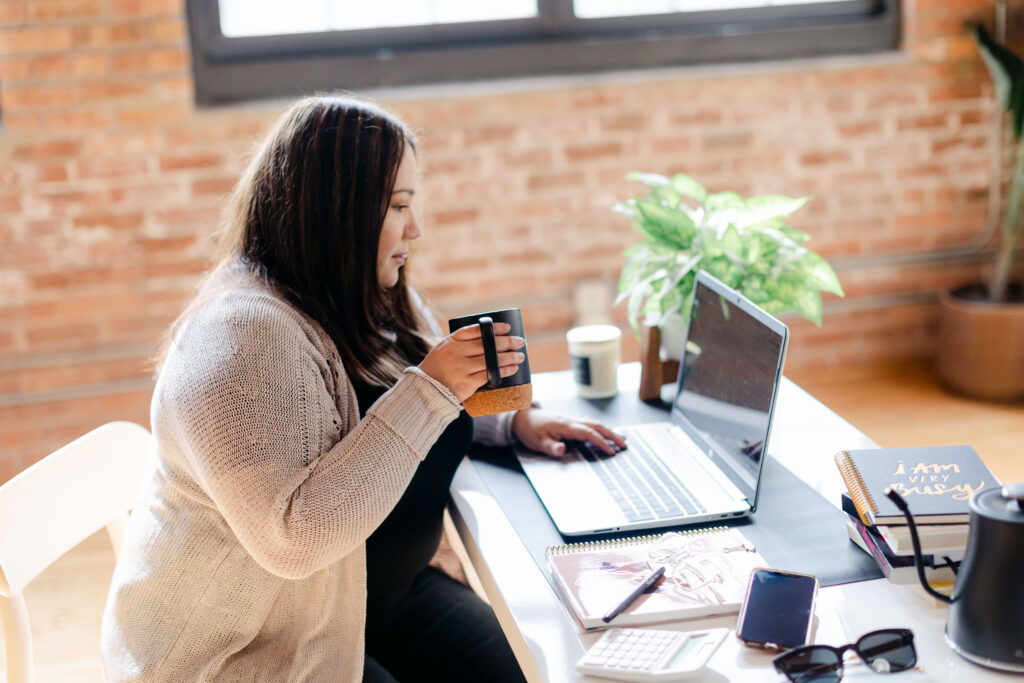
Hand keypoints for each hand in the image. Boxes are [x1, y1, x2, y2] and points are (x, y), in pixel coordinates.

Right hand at [418, 322, 525, 401]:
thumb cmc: (439, 368)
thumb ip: (463, 343)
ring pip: (490, 360)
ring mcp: (461, 368)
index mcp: (451, 341)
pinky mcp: (465, 383)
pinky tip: (512, 368)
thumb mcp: (444, 349)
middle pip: (486, 344)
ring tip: (520, 356)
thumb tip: (492, 339)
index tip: (507, 328)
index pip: (475, 330)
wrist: (426, 390)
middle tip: (520, 342)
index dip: (493, 328)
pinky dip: (503, 371)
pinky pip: (489, 375)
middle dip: (507, 342)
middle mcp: (455, 352)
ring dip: (509, 357)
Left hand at [511, 408, 626, 457]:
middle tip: (625, 444)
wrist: (522, 417)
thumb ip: (551, 447)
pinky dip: (600, 429)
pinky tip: (605, 432)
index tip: (611, 451)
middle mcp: (571, 421)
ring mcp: (572, 420)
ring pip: (594, 424)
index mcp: (566, 426)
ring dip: (608, 431)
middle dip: (611, 435)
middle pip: (596, 426)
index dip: (601, 442)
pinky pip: (589, 424)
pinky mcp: (570, 422)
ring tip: (621, 439)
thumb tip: (562, 449)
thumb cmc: (529, 430)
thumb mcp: (537, 442)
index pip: (588, 434)